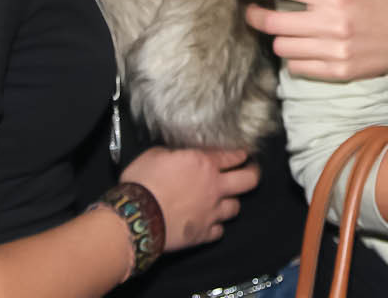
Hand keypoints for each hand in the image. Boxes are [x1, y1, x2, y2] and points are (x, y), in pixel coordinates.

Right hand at [119, 146, 258, 250]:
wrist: (134, 217)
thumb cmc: (142, 183)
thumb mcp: (156, 154)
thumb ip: (175, 154)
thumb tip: (178, 155)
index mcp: (204, 164)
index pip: (233, 156)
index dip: (241, 154)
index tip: (243, 155)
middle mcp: (214, 187)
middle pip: (249, 180)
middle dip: (253, 174)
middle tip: (251, 172)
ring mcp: (211, 212)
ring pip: (236, 208)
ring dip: (231, 203)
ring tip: (227, 200)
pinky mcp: (203, 233)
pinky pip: (219, 231)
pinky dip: (216, 227)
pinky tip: (210, 223)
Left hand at [222, 0, 387, 80]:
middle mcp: (332, 23)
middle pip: (272, 22)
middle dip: (254, 15)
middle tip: (253, 10)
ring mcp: (334, 52)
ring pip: (281, 47)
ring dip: (278, 35)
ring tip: (288, 27)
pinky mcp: (337, 72)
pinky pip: (296, 67)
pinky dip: (293, 56)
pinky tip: (304, 45)